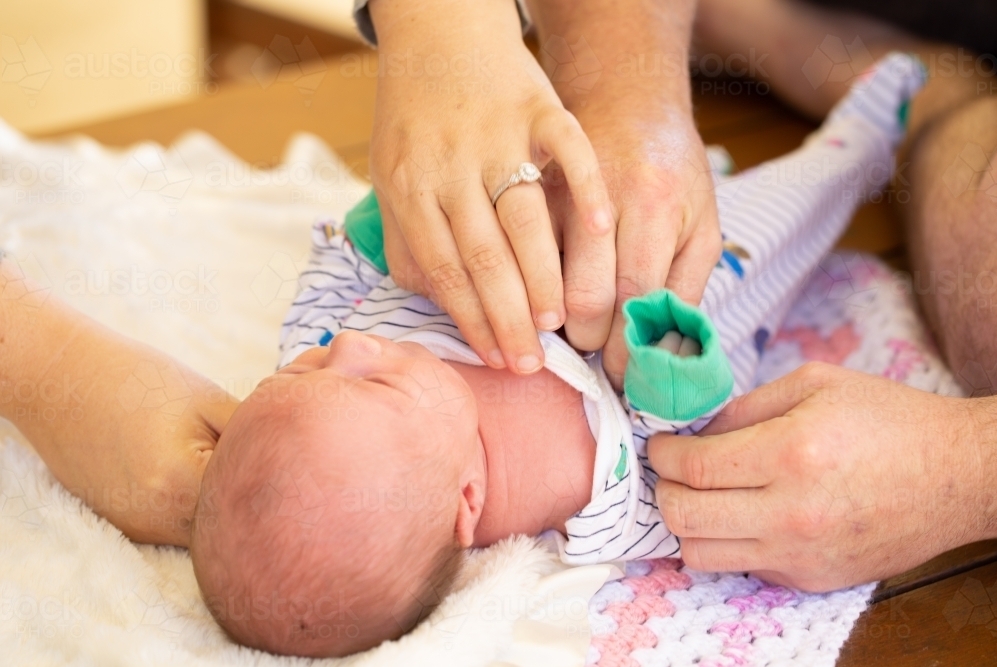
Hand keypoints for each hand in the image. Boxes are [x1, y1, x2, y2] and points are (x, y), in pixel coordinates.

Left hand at [368, 0, 613, 374]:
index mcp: (410, 186)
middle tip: (530, 364)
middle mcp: (451, 164)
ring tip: (559, 323)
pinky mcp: (537, 105)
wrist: (439, 31)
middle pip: (484, 255)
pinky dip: (586, 189)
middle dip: (508, 319)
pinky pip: (568, 150)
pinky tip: (603, 234)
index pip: (444, 269)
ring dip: (544, 275)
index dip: (470, 320)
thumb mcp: (391, 175)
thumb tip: (430, 299)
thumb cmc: (413, 115)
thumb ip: (408, 238)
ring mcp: (497, 134)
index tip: (493, 360)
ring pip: (524, 217)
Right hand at [546, 107, 720, 385]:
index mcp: (654, 205)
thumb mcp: (702, 226)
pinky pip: (516, 254)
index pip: (634, 295)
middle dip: (586, 338)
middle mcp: (602, 196)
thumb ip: (687, 290)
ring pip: (541, 279)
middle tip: (592, 350)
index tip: (619, 376)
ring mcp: (557, 192)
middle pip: (583, 294)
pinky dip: (523, 287)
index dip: (624, 346)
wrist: (626, 101)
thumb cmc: (671, 172)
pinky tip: (534, 301)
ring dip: (549, 320)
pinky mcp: (525, 193)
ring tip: (562, 333)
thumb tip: (665, 356)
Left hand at [648, 362, 996, 590]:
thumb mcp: (814, 384)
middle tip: (672, 470)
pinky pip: (741, 567)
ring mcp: (801, 555)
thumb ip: (744, 406)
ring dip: (688, 523)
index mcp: (792, 454)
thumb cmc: (889, 420)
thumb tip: (693, 430)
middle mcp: (792, 513)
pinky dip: (727, 543)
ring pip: (700, 555)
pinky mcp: (811, 580)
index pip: (694, 467)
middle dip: (664, 490)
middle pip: (684, 518)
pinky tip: (742, 514)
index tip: (660, 444)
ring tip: (701, 495)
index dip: (663, 454)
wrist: (957, 475)